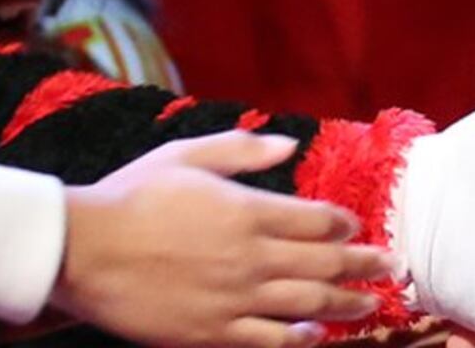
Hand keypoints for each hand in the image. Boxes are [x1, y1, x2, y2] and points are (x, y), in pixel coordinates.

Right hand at [56, 131, 385, 347]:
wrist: (83, 250)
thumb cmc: (131, 196)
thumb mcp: (186, 155)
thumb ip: (242, 149)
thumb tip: (289, 145)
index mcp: (247, 210)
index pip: (317, 218)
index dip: (345, 223)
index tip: (357, 226)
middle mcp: (250, 255)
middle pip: (324, 262)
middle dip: (363, 264)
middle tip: (391, 267)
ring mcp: (234, 297)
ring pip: (307, 303)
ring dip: (345, 303)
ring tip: (370, 305)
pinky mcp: (212, 331)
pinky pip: (269, 340)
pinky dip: (300, 339)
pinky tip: (318, 336)